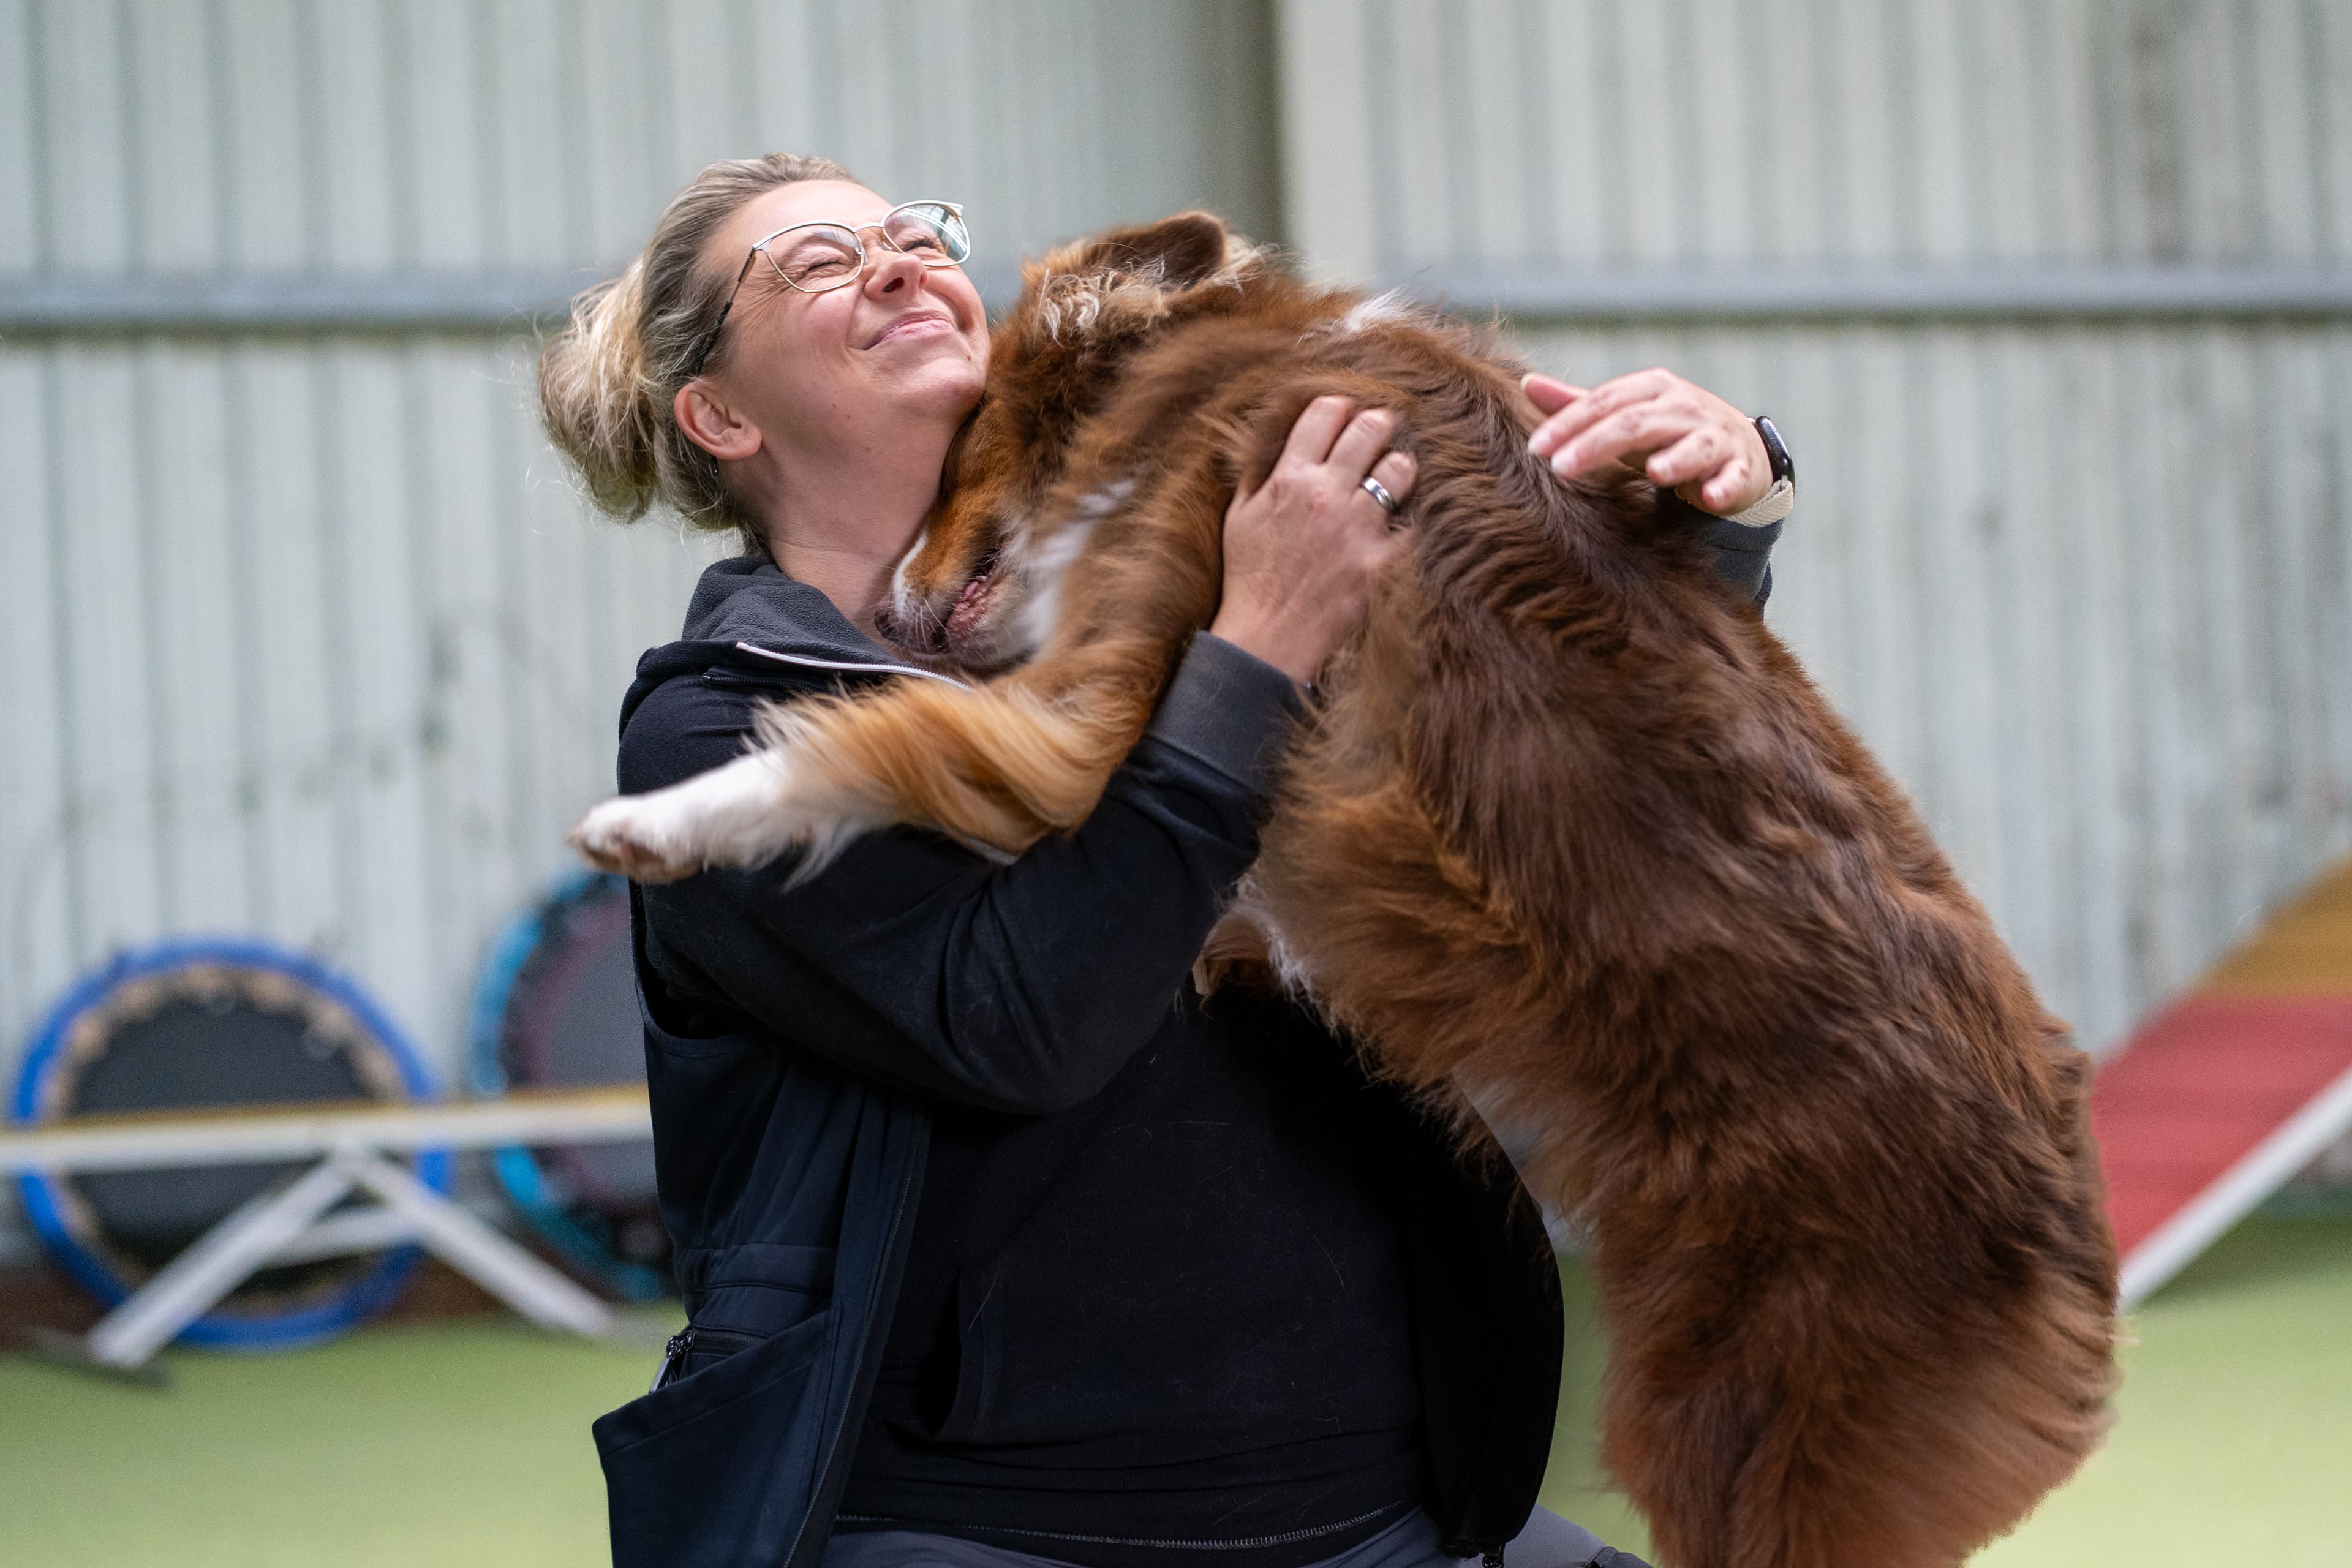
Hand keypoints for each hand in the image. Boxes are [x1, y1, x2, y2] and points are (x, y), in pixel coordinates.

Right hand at [1211, 395, 1416, 683]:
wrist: (1267, 636)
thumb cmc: (1250, 577)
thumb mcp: (1240, 516)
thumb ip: (1260, 472)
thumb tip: (1275, 436)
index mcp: (1289, 478)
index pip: (1326, 412)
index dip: (1342, 406)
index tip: (1348, 415)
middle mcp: (1325, 494)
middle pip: (1371, 428)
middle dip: (1380, 424)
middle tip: (1382, 434)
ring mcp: (1356, 527)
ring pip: (1400, 468)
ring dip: (1399, 468)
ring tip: (1395, 477)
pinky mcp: (1380, 561)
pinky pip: (1414, 525)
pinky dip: (1413, 521)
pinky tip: (1407, 522)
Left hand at [1523, 368, 1770, 516]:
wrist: (1735, 448)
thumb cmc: (1665, 434)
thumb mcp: (1624, 416)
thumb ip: (1579, 405)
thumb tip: (1528, 384)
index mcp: (1651, 389)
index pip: (1604, 402)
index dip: (1569, 423)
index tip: (1534, 449)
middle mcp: (1683, 406)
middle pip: (1637, 422)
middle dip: (1598, 443)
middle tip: (1560, 467)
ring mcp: (1715, 435)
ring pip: (1693, 444)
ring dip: (1675, 459)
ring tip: (1654, 472)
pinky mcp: (1739, 466)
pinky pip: (1734, 476)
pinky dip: (1726, 485)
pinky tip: (1713, 497)